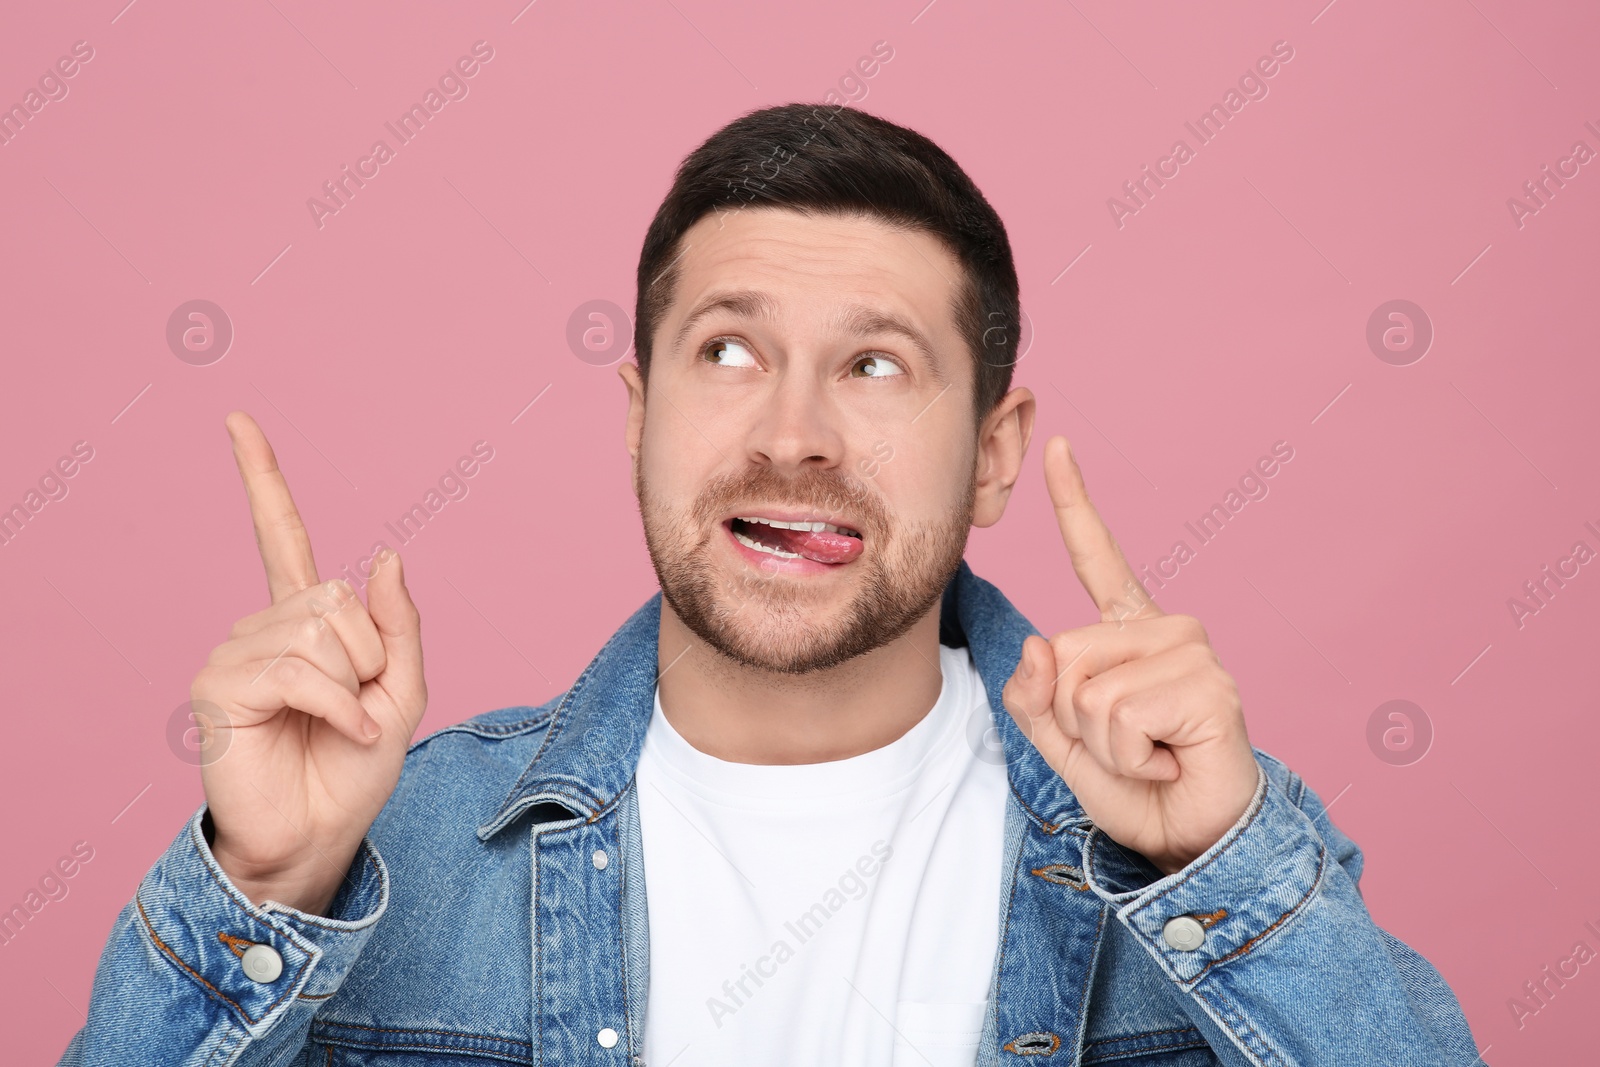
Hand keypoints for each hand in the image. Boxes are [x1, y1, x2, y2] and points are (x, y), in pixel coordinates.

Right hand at [188, 411, 427, 914]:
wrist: (321, 835)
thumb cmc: (354, 768)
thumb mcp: (402, 690)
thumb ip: (397, 623)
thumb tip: (381, 554)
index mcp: (305, 620)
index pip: (280, 536)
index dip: (262, 479)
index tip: (239, 421)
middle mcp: (263, 625)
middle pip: (337, 595)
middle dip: (370, 653)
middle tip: (359, 706)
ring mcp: (236, 651)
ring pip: (324, 628)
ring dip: (356, 683)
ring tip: (343, 723)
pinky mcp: (220, 685)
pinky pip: (301, 668)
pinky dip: (340, 704)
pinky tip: (340, 732)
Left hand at [1001, 436, 1258, 875]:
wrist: (1192, 840)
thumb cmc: (1136, 787)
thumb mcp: (1062, 743)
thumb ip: (1035, 697)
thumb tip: (1040, 644)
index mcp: (1130, 632)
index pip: (1097, 559)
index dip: (1075, 503)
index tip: (1057, 446)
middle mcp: (1166, 629)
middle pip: (1063, 653)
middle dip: (1074, 719)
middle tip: (1127, 745)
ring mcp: (1192, 652)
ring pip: (1085, 689)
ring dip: (1102, 743)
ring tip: (1149, 753)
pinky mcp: (1207, 686)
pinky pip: (1117, 714)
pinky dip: (1127, 755)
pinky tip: (1168, 757)